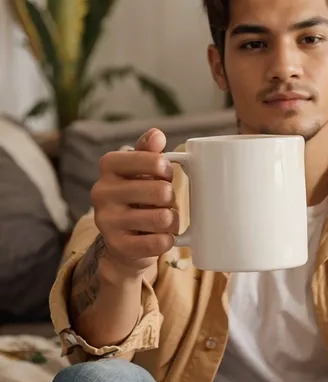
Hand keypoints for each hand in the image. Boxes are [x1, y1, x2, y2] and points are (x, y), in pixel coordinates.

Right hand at [90, 128, 177, 273]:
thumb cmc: (137, 195)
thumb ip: (149, 150)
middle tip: (164, 202)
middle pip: (161, 191)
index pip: (153, 159)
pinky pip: (158, 242)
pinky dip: (167, 240)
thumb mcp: (141, 170)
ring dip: (172, 221)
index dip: (167, 168)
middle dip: (171, 198)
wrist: (122, 239)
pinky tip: (160, 237)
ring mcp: (107, 220)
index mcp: (109, 165)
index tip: (165, 175)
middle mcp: (102, 191)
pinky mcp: (117, 246)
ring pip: (163, 218)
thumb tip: (157, 135)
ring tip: (164, 220)